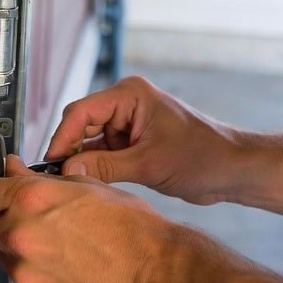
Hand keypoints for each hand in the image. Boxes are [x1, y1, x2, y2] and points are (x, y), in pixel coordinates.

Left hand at [0, 157, 170, 282]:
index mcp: (30, 200)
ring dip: (17, 250)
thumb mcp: (84, 185)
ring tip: (59, 248)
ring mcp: (25, 275)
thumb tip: (10, 172)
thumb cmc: (128, 225)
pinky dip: (39, 278)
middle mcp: (19, 237)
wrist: (153, 273)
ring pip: (1, 258)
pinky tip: (69, 271)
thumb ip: (38, 180)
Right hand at [45, 75, 238, 204]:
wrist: (232, 170)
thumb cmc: (203, 156)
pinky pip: (103, 154)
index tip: (50, 164)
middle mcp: (126, 104)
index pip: (81, 112)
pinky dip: (96, 169)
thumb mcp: (150, 164)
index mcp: (130, 95)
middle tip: (57, 181)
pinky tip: (88, 187)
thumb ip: (105, 167)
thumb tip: (67, 170)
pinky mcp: (133, 143)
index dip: (62, 138)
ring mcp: (129, 124)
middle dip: (69, 151)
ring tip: (71, 187)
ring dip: (82, 163)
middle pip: (81, 125)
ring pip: (89, 142)